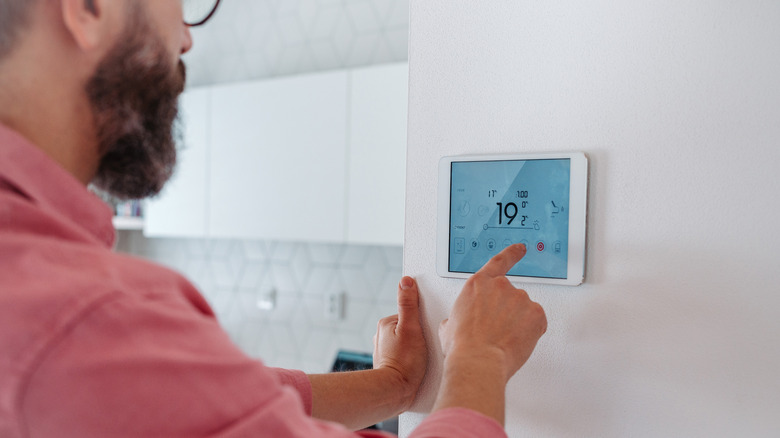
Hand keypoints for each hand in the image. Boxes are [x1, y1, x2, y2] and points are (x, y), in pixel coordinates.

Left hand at [373, 276, 427, 409]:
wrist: (395, 392)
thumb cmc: (404, 363)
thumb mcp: (411, 328)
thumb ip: (409, 304)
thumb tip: (406, 281)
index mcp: (386, 323)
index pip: (410, 313)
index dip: (422, 321)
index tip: (426, 331)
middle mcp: (382, 335)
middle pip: (409, 326)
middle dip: (419, 334)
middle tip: (423, 347)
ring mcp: (385, 349)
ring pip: (407, 341)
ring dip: (415, 347)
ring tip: (420, 358)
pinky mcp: (390, 362)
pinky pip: (404, 354)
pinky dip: (411, 358)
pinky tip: (416, 365)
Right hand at [439, 244, 546, 381]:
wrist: (478, 361)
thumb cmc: (463, 346)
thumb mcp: (448, 327)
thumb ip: (457, 317)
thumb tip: (454, 324)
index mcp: (478, 285)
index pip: (499, 262)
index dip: (511, 254)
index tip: (520, 249)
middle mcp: (501, 286)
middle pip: (511, 295)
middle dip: (508, 312)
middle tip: (498, 331)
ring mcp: (520, 298)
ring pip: (524, 310)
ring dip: (519, 323)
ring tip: (503, 339)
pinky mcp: (536, 313)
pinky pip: (537, 322)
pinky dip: (531, 332)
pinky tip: (516, 341)